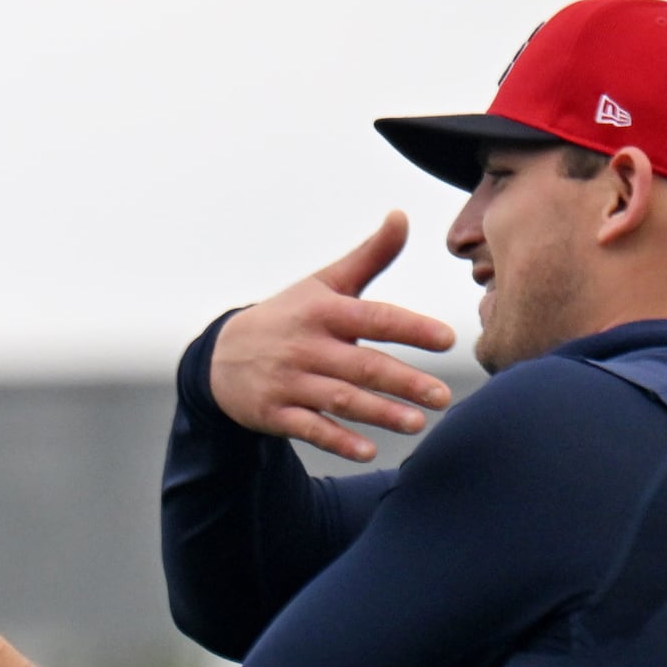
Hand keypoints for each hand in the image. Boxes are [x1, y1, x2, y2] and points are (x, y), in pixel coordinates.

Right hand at [209, 213, 461, 462]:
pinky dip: (337, 440)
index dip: (410, 328)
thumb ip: (369, 256)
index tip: (446, 339)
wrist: (220, 356)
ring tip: (418, 423)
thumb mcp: (323, 283)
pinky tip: (368, 451)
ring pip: (340, 399)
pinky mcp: (274, 413)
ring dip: (380, 413)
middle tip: (442, 396)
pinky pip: (310, 428)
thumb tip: (402, 216)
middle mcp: (305, 346)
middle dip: (403, 382)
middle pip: (361, 365)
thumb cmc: (287, 316)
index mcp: (323, 311)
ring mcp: (288, 381)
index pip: (373, 317)